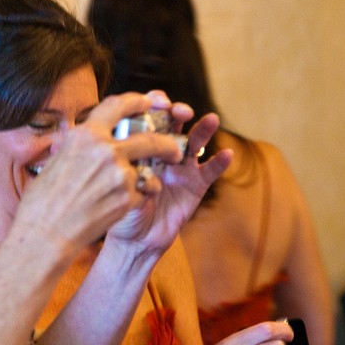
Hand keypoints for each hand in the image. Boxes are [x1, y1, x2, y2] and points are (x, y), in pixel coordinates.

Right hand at [15, 91, 185, 254]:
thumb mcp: (57, 160)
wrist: (46, 233)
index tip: (148, 102)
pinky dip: (140, 196)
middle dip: (166, 143)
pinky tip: (129, 203)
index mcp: (85, 135)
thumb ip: (78, 146)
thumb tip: (83, 138)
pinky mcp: (127, 198)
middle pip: (149, 138)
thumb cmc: (43, 199)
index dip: (136, 101)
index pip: (117, 106)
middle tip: (173, 147)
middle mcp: (105, 150)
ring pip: (149, 168)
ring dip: (155, 172)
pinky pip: (143, 191)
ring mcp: (119, 174)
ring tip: (160, 178)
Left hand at [107, 103, 232, 251]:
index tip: (156, 104)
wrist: (137, 240)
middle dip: (178, 112)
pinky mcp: (197, 184)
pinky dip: (220, 162)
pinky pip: (210, 170)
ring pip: (195, 142)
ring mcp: (181, 166)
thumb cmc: (121, 209)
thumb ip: (125, 168)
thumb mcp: (118, 186)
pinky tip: (227, 155)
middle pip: (174, 123)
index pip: (148, 116)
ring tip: (211, 120)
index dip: (154, 105)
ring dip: (204, 129)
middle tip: (180, 112)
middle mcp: (162, 151)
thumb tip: (128, 154)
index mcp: (140, 146)